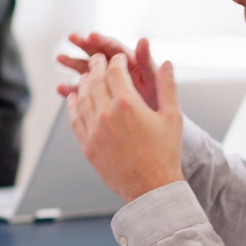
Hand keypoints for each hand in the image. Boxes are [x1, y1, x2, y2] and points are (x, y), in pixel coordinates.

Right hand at [57, 33, 158, 109]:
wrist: (155, 134)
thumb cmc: (158, 105)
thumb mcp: (154, 82)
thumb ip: (147, 62)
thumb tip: (143, 40)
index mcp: (131, 63)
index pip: (114, 48)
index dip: (102, 41)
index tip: (91, 36)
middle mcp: (118, 71)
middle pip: (98, 53)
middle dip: (84, 45)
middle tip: (73, 38)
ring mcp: (108, 85)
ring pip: (88, 70)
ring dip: (74, 64)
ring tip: (60, 58)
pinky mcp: (100, 99)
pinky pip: (84, 93)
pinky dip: (73, 91)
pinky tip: (62, 89)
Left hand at [67, 53, 184, 202]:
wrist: (151, 187)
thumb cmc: (165, 154)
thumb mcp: (172, 117)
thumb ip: (167, 86)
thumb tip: (166, 62)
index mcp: (128, 104)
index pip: (115, 72)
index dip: (115, 61)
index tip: (117, 58)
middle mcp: (107, 114)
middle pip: (96, 80)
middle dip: (96, 66)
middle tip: (97, 59)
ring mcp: (94, 130)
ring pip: (82, 97)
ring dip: (83, 83)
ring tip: (87, 76)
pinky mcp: (87, 145)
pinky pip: (75, 118)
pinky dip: (72, 104)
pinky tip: (73, 97)